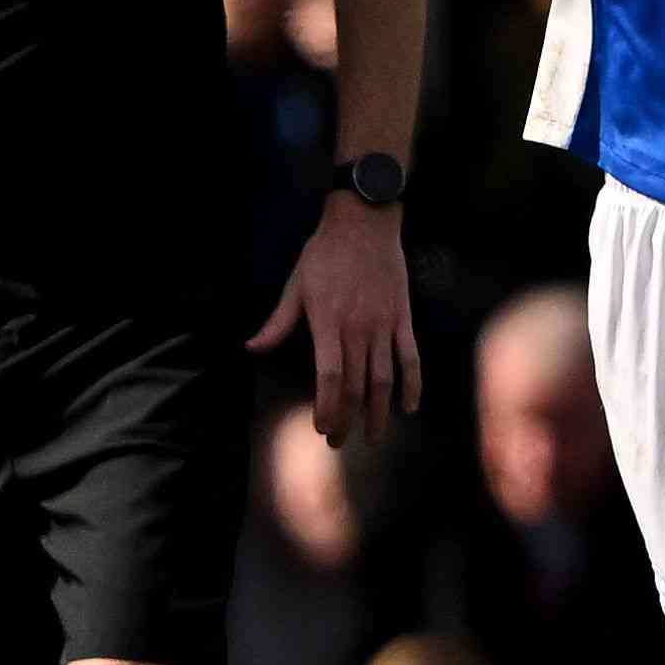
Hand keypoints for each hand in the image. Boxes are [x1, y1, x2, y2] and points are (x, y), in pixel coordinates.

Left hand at [254, 198, 419, 444]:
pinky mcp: (403, 319)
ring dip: (378, 412)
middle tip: (339, 442)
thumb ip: (278, 322)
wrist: (365, 222)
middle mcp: (358, 328)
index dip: (327, 407)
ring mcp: (383, 325)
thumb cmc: (324, 253)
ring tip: (372, 437)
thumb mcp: (295, 285)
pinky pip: (410, 358)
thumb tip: (251, 347)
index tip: (322, 428)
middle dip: (346, 418)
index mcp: (328, 322)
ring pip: (383, 379)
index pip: (329, 376)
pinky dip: (413, 385)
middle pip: (354, 385)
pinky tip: (409, 407)